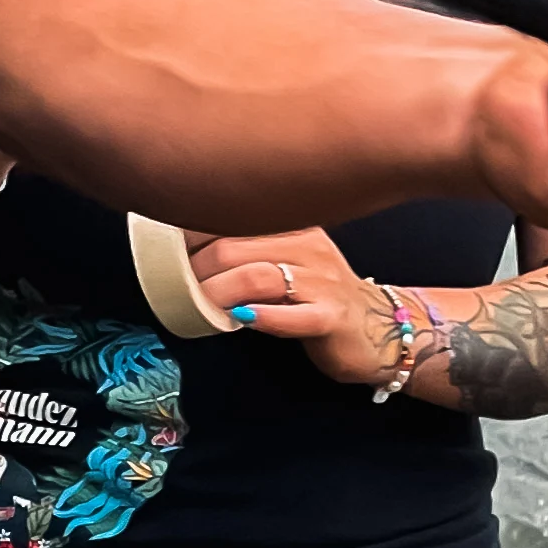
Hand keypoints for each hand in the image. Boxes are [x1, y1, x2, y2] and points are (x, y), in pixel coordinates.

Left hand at [182, 225, 409, 384]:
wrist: (381, 330)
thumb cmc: (321, 298)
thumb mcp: (288, 264)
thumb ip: (248, 255)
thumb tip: (184, 257)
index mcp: (295, 226)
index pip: (233, 217)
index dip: (191, 235)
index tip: (166, 254)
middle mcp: (309, 246)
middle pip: (234, 245)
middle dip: (194, 270)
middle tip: (175, 291)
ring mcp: (323, 282)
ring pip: (257, 276)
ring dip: (215, 294)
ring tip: (197, 308)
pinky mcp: (331, 318)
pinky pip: (292, 315)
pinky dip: (261, 317)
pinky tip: (241, 320)